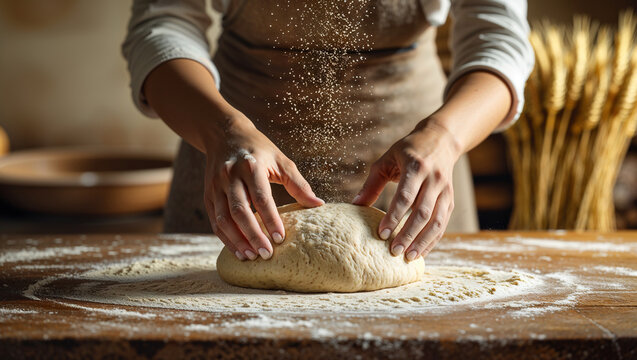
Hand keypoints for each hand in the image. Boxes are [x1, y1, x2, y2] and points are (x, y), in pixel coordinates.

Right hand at [204, 114, 323, 260]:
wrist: (224, 134)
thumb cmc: (259, 150)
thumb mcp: (281, 161)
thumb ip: (299, 184)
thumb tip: (319, 205)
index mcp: (251, 166)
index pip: (261, 197)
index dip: (270, 219)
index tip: (281, 238)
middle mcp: (230, 176)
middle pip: (239, 210)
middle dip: (253, 234)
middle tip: (266, 254)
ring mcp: (215, 186)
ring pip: (223, 218)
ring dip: (236, 240)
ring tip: (251, 257)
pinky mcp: (207, 194)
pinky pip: (214, 220)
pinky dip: (225, 237)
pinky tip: (238, 250)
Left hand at [353, 118, 460, 260]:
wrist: (440, 140)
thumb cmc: (408, 150)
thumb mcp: (387, 160)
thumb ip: (372, 184)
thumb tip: (355, 205)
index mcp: (416, 167)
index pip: (405, 196)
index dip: (394, 217)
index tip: (382, 234)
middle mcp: (434, 180)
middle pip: (422, 213)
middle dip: (408, 234)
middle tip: (393, 251)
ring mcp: (445, 191)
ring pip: (436, 221)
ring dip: (423, 241)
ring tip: (408, 257)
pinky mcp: (450, 200)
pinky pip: (443, 224)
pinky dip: (432, 240)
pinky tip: (421, 251)